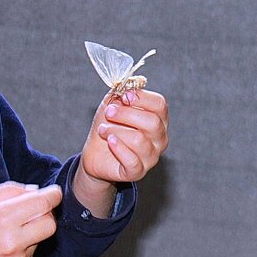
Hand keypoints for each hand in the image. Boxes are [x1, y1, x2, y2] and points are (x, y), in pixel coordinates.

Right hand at [0, 181, 62, 256]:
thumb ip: (12, 190)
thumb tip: (38, 191)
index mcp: (2, 218)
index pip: (43, 204)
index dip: (53, 195)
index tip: (53, 192)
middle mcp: (13, 241)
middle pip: (50, 224)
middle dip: (45, 214)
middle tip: (32, 210)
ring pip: (41, 239)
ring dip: (32, 231)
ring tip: (8, 232)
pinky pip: (32, 253)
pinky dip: (25, 246)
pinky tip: (5, 246)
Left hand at [75, 89, 168, 212]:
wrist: (96, 153)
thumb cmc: (109, 127)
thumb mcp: (112, 104)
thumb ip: (120, 92)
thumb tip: (128, 84)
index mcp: (158, 119)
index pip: (160, 105)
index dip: (141, 98)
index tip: (124, 96)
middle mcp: (160, 138)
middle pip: (152, 122)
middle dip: (126, 114)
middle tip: (109, 112)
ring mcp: (151, 156)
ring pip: (140, 141)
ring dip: (116, 131)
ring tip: (103, 129)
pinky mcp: (138, 171)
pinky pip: (133, 161)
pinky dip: (118, 148)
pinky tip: (109, 141)